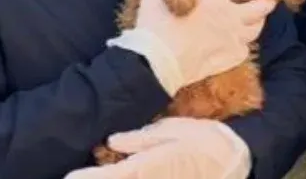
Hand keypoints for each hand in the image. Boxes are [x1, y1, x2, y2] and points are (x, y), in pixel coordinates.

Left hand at [64, 117, 250, 178]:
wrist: (236, 162)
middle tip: (70, 178)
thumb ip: (142, 138)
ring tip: (89, 176)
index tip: (69, 177)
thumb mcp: (174, 130)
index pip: (111, 176)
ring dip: (110, 178)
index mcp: (149, 167)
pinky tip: (117, 175)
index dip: (88, 178)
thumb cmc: (206, 141)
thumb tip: (113, 140)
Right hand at [108, 0, 276, 95]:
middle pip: (259, 8)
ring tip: (259, 20)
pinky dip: (243, 46)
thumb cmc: (156, 25)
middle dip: (267, 2)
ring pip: (255, 30)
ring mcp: (232, 40)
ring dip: (258, 22)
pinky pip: (244, 51)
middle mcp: (230, 17)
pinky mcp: (229, 59)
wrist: (159, 61)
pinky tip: (240, 45)